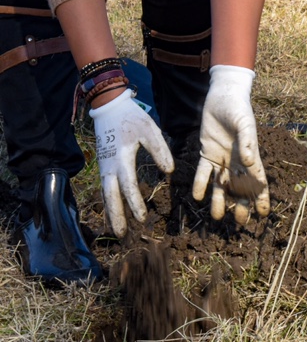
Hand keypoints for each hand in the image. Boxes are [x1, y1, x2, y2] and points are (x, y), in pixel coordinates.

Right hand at [90, 89, 173, 236]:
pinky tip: (113, 215)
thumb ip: (159, 149)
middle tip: (122, 234)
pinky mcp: (103, 167)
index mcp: (121, 157)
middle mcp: (109, 166)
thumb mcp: (149, 129)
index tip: (142, 218)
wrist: (108, 107)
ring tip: (118, 231)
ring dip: (112, 213)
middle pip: (111, 195)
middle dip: (117, 215)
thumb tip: (168, 170)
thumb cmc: (131, 118)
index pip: (128, 185)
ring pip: (106, 195)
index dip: (135, 202)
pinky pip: (105, 189)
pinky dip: (108, 203)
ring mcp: (104, 167)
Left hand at [192, 65, 269, 223]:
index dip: (262, 198)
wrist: (222, 95)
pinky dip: (200, 184)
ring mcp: (221, 159)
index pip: (259, 182)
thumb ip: (247, 142)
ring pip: (221, 186)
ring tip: (217, 216)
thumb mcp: (244, 123)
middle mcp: (236, 162)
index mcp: (251, 157)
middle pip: (240, 189)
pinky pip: (203, 173)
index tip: (263, 214)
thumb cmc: (238, 108)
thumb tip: (248, 162)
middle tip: (240, 222)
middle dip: (241, 206)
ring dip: (219, 201)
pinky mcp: (206, 153)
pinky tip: (197, 197)